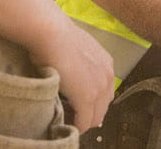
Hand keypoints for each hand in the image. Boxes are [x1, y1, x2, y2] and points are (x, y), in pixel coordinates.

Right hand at [30, 17, 114, 131]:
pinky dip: (76, 127)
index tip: (78, 106)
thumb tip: (69, 70)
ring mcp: (99, 88)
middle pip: (103, 107)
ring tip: (67, 120)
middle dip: (88, 114)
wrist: (52, 33)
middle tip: (72, 116)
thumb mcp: (76, 48)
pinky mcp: (87, 98)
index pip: (105, 93)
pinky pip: (84, 122)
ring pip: (95, 118)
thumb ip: (80, 63)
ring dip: (82, 121)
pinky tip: (66, 125)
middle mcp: (108, 76)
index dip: (92, 103)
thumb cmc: (56, 36)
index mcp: (106, 64)